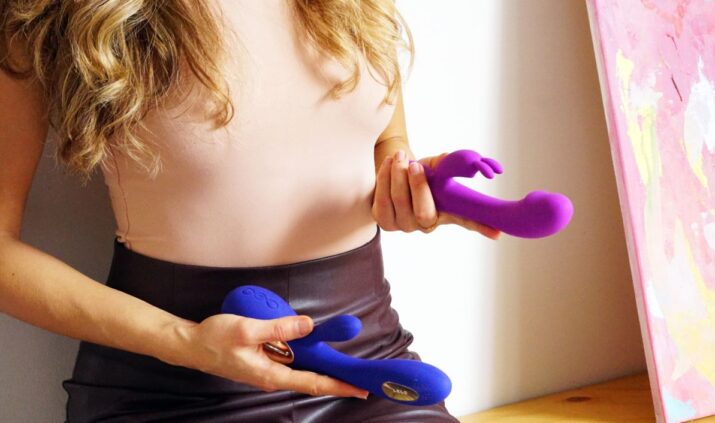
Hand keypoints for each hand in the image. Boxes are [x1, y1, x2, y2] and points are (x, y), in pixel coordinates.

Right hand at [173, 314, 369, 398]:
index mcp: (271, 374)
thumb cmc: (214, 339)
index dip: (338, 385)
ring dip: (323, 367)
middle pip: (312, 378)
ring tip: (346, 366)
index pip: (312, 382)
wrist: (190, 345)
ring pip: (302, 369)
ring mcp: (268, 370)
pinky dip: (306, 357)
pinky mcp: (264, 361)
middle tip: (362, 379)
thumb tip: (309, 326)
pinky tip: (314, 348)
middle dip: (337, 378)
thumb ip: (279, 328)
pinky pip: (290, 361)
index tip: (359, 389)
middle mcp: (273, 376)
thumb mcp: (248, 329)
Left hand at [372, 149, 500, 238]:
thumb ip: (445, 164)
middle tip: (415, 164)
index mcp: (443, 213)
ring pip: (400, 202)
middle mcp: (424, 224)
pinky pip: (382, 199)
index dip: (481, 227)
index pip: (466, 221)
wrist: (389, 173)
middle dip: (418, 185)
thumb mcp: (433, 167)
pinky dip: (385, 177)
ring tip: (400, 156)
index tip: (498, 232)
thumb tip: (454, 159)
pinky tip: (389, 162)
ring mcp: (403, 225)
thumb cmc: (416, 171)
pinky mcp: (383, 220)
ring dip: (398, 175)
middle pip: (424, 212)